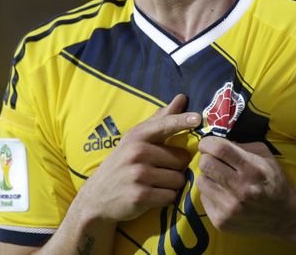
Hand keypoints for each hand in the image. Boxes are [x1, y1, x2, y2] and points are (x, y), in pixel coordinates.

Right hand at [74, 94, 200, 223]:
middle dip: (176, 167)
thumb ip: (161, 119)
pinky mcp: (140, 195)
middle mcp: (137, 152)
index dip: (182, 121)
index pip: (165, 125)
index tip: (198, 118)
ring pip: (178, 178)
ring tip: (155, 183)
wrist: (97, 197)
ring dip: (172, 184)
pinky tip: (152, 195)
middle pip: (180, 158)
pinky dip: (166, 198)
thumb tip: (182, 98)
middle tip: (159, 170)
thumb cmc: (123, 163)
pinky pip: (170, 196)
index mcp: (138, 136)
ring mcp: (138, 174)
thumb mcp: (136, 139)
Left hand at [196, 137, 294, 234]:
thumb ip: (241, 146)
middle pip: (206, 164)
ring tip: (220, 179)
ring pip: (201, 181)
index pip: (219, 149)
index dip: (208, 143)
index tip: (207, 144)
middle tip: (214, 161)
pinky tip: (223, 194)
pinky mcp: (222, 221)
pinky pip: (203, 198)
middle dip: (207, 158)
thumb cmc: (273, 180)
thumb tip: (217, 143)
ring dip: (208, 177)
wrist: (284, 215)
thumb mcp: (265, 156)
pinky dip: (211, 193)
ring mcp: (230, 208)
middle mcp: (241, 189)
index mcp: (252, 169)